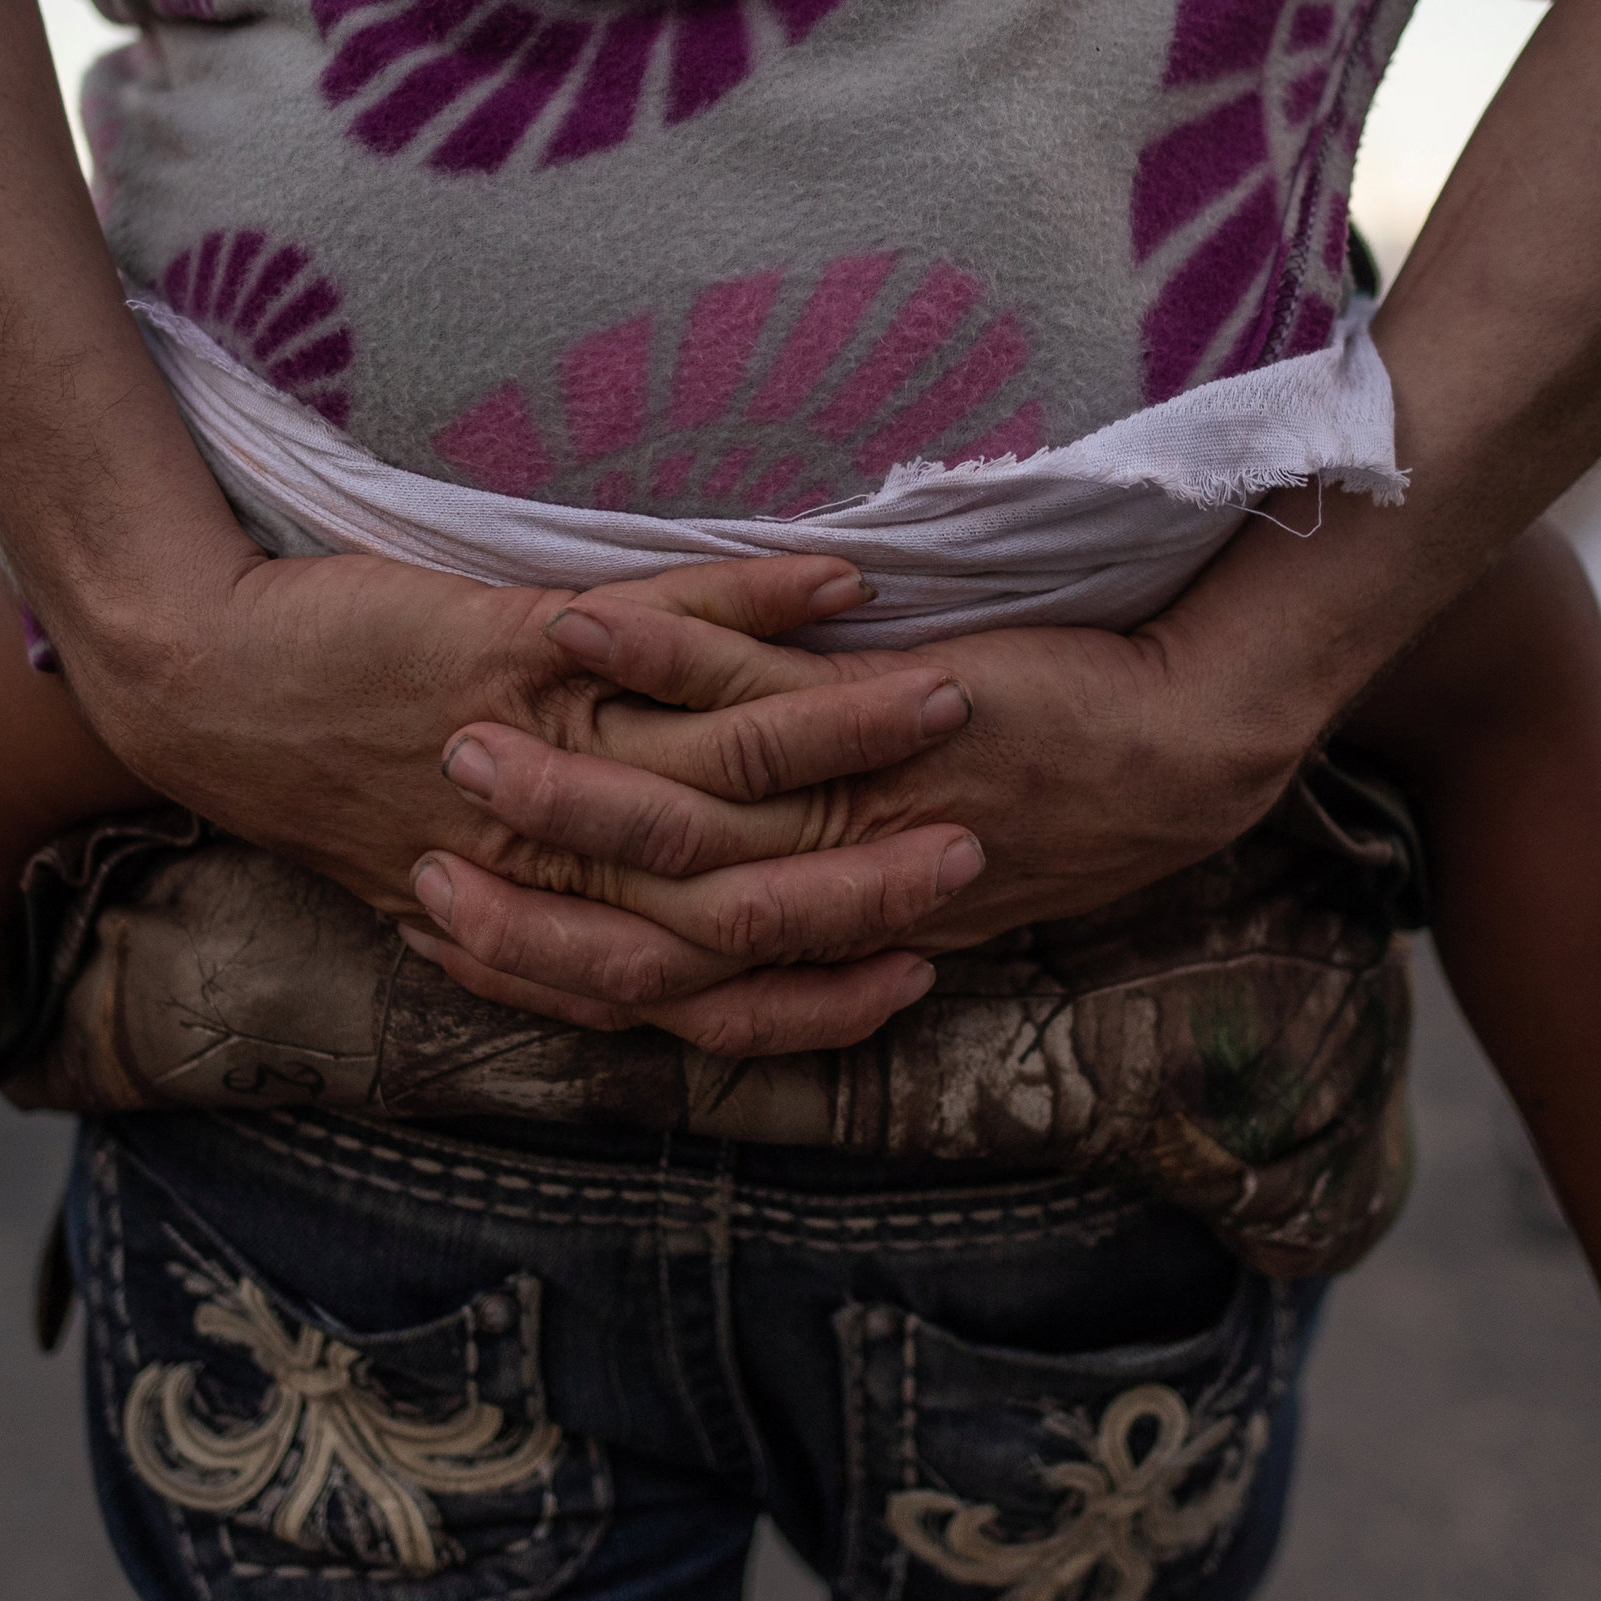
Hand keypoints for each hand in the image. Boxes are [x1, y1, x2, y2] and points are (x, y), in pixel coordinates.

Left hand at [50, 548, 986, 1051]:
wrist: (199, 684)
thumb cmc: (320, 784)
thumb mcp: (439, 878)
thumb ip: (541, 919)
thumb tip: (627, 953)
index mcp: (546, 918)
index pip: (712, 985)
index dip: (821, 988)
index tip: (916, 970)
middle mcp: (557, 855)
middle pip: (749, 883)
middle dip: (875, 872)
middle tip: (980, 848)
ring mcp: (545, 750)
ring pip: (732, 756)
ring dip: (855, 728)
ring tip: (952, 700)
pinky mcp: (517, 648)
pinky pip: (667, 625)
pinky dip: (761, 601)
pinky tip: (843, 585)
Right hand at [405, 592, 1318, 1023]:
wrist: (1189, 753)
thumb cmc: (1060, 792)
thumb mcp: (924, 862)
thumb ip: (825, 885)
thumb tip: (744, 902)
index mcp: (820, 929)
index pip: (647, 979)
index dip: (540, 967)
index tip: (447, 942)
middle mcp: (821, 884)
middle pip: (632, 910)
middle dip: (511, 892)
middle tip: (411, 868)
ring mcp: (843, 799)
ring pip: (666, 800)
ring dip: (552, 771)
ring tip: (453, 734)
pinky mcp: (875, 710)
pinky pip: (739, 683)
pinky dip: (648, 647)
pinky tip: (568, 621)